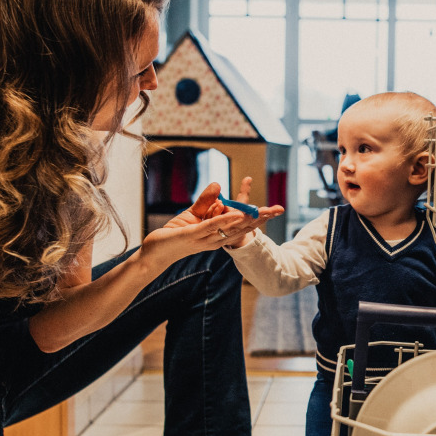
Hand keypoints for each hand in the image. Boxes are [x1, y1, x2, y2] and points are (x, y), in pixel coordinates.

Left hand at [145, 179, 282, 262]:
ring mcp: (206, 237)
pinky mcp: (194, 234)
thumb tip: (219, 184)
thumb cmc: (176, 233)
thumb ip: (207, 200)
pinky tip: (236, 213)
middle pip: (243, 227)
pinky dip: (225, 219)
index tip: (276, 209)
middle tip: (279, 209)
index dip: (260, 217)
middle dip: (261, 218)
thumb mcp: (194, 213)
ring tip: (263, 210)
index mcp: (219, 234)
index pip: (243, 224)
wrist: (156, 250)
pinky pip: (212, 226)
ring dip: (248, 218)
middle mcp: (217, 238)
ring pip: (231, 227)